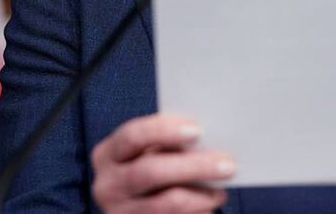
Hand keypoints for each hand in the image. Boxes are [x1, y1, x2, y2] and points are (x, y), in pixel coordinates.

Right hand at [91, 114, 235, 212]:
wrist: (133, 208)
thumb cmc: (148, 170)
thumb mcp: (146, 154)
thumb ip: (166, 146)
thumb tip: (208, 141)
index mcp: (107, 155)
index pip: (133, 136)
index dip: (164, 131)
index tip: (198, 130)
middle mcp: (107, 185)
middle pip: (151, 171)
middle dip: (194, 166)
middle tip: (228, 165)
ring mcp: (119, 212)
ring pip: (166, 203)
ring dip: (201, 196)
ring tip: (221, 192)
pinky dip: (196, 213)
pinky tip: (208, 208)